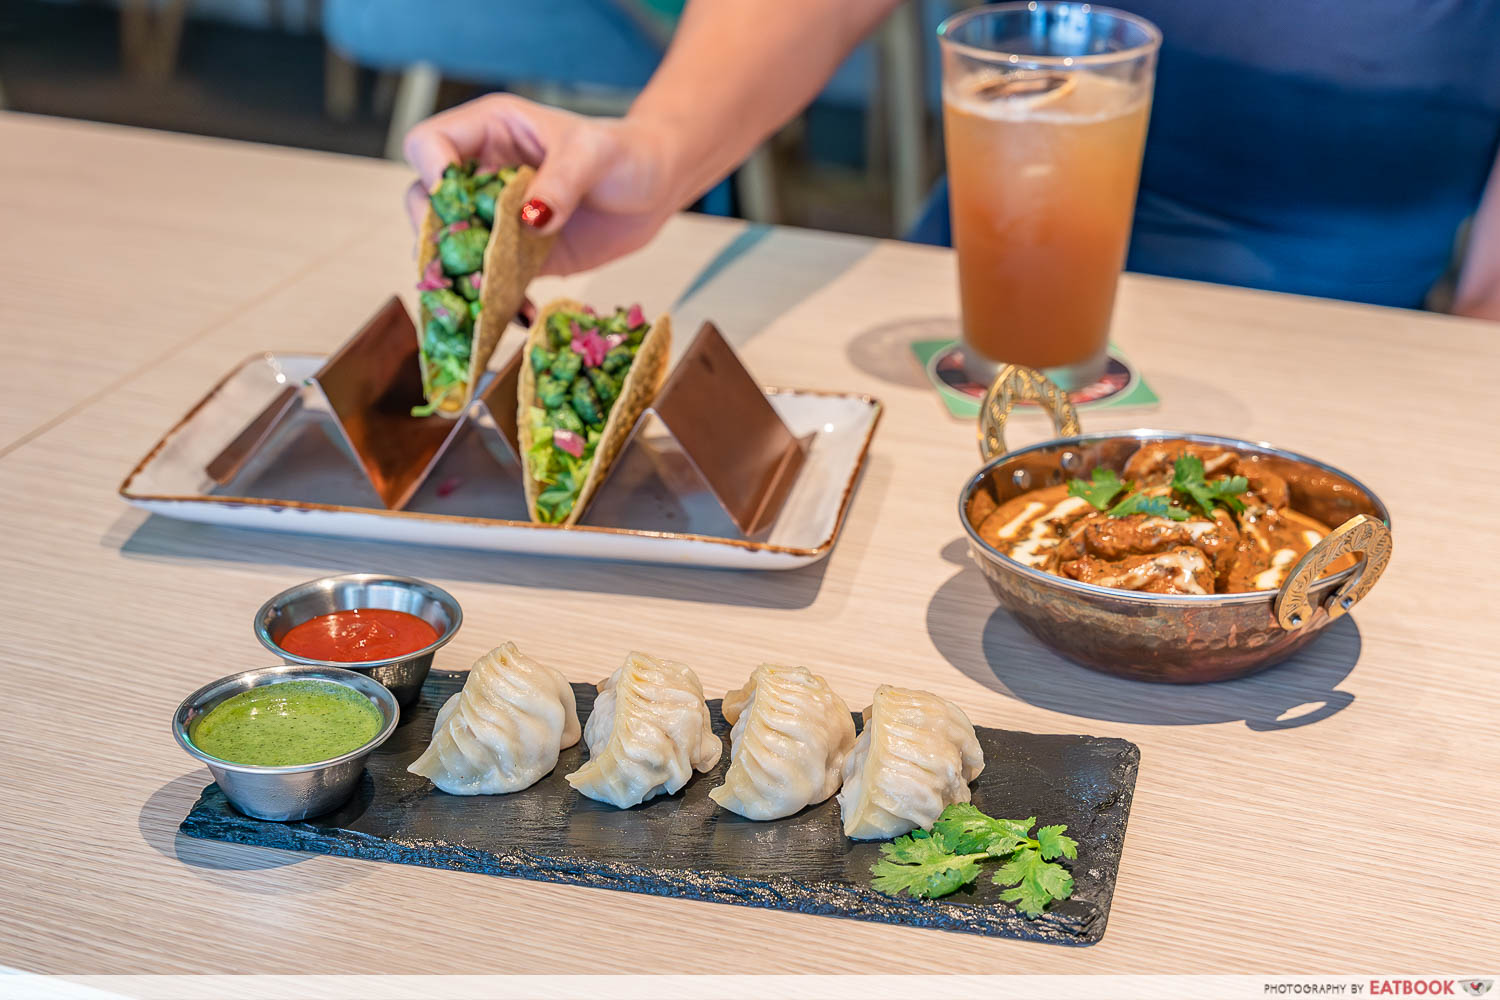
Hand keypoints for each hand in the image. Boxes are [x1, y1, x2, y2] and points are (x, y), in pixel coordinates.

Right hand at [403, 94, 681, 274]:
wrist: (655, 188)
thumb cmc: (627, 153)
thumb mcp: (595, 154)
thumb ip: (561, 180)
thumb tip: (530, 217)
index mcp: (489, 131)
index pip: (429, 145)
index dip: (432, 174)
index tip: (457, 204)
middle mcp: (480, 173)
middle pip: (425, 202)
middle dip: (438, 236)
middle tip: (467, 262)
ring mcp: (494, 218)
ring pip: (451, 248)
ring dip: (461, 276)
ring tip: (484, 299)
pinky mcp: (515, 257)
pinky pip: (490, 281)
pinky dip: (497, 301)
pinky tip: (520, 314)